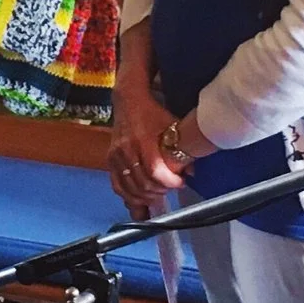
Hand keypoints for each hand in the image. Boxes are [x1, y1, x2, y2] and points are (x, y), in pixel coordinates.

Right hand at [108, 70, 185, 217]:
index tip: (181, 182)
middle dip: (161, 191)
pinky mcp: (110, 160)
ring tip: (159, 195)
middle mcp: (126, 150)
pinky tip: (140, 201)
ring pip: (130, 189)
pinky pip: (118, 186)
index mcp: (143, 140)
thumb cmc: (153, 113)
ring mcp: (116, 156)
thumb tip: (192, 173)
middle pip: (143, 184)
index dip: (169, 182)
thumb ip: (183, 149)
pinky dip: (129, 197)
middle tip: (171, 189)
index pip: (155, 171)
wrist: (128, 101)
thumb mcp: (173, 126)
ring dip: (146, 197)